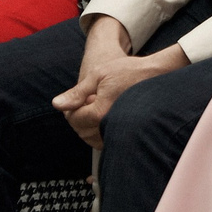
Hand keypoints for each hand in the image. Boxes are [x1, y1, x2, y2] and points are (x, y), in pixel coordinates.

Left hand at [51, 17, 184, 147]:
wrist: (154, 74)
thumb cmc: (127, 71)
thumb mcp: (98, 75)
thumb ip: (76, 93)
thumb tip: (57, 105)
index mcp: (100, 111)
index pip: (74, 118)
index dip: (70, 108)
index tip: (76, 98)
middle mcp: (110, 125)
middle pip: (81, 131)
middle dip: (78, 117)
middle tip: (86, 101)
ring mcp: (119, 130)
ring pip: (91, 138)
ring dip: (88, 125)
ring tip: (97, 107)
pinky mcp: (126, 133)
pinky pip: (104, 140)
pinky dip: (98, 131)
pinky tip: (104, 116)